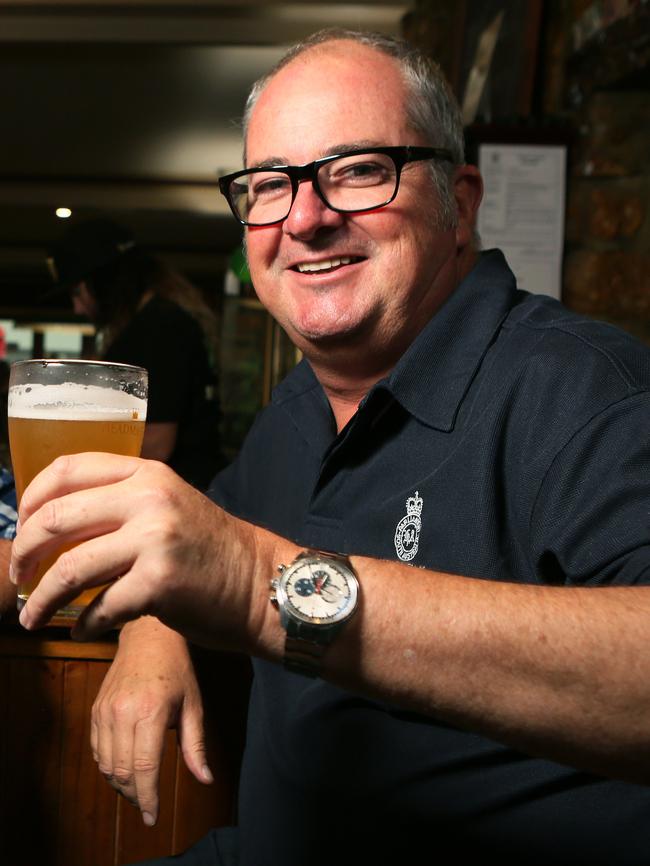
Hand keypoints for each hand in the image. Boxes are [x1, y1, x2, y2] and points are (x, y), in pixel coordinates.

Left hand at [9, 454, 271, 648]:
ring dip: (41, 599)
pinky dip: (82, 625)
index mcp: (147, 472)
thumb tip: (50, 525)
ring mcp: (155, 539)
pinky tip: (81, 630)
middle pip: (56, 517)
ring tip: (33, 616)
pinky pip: (99, 608)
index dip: (30, 499)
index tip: (21, 527)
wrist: (258, 581)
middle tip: (19, 575)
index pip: (67, 469)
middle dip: (24, 553)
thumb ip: (119, 502)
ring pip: (69, 568)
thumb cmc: (207, 549)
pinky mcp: (159, 583)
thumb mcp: (167, 505)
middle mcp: (149, 498)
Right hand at [93, 617, 211, 825]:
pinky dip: (108, 767)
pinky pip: (97, 750)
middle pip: (123, 771)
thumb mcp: (194, 705)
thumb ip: (196, 745)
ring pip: (106, 765)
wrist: (149, 637)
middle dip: (135, 796)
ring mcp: (105, 711)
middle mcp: (123, 712)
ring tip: (137, 791)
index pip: (145, 768)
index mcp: (151, 712)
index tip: (153, 817)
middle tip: (147, 805)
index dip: (148, 798)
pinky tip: (123, 770)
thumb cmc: (177, 670)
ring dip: (120, 785)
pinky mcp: (96, 709)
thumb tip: (205, 779)